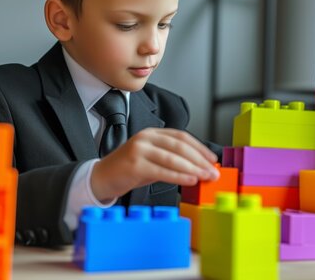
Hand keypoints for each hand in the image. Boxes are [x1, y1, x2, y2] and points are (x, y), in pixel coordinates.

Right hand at [90, 128, 218, 201]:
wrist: (101, 178)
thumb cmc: (130, 170)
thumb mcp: (153, 159)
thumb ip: (173, 159)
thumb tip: (200, 167)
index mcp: (153, 134)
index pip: (182, 137)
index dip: (199, 148)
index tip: (212, 159)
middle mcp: (146, 138)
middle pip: (180, 147)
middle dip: (200, 160)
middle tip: (213, 171)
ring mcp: (139, 150)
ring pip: (172, 158)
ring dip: (193, 168)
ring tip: (205, 177)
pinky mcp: (135, 165)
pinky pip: (162, 171)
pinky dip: (179, 176)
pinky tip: (190, 180)